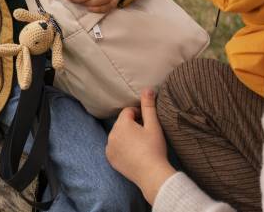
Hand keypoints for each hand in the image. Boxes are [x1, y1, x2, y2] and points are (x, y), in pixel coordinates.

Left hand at [106, 89, 176, 203]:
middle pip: (122, 123)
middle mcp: (111, 134)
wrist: (151, 174)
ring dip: (126, 136)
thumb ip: (148, 106)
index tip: (148, 123)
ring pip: (118, 135)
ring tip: (140, 144)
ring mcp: (109, 147)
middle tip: (145, 134)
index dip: (139, 115)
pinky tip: (133, 153)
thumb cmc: (154, 148)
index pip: (128, 111)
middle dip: (132, 125)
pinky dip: (121, 148)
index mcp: (121, 124)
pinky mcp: (110, 159)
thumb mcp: (154, 125)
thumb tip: (147, 88)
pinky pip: (114, 147)